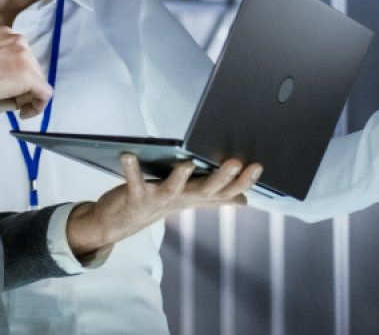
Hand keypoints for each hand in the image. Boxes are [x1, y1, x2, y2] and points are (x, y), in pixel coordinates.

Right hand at [0, 26, 52, 117]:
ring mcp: (26, 57)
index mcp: (7, 35)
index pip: (21, 62)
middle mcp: (20, 41)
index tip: (2, 92)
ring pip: (36, 84)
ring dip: (19, 100)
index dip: (14, 81)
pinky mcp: (28, 75)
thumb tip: (7, 79)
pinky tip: (22, 113)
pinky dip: (36, 107)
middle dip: (18, 92)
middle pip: (31, 73)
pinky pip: (44, 94)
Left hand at [65, 155, 262, 262]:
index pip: (226, 191)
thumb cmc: (158, 203)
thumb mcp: (189, 199)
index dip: (243, 182)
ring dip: (180, 177)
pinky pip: (133, 181)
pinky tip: (128, 155)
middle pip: (205, 191)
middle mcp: (181, 199)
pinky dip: (131, 169)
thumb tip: (244, 200)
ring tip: (187, 163)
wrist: (120, 223)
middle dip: (221, 178)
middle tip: (235, 163)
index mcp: (195, 196)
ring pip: (173, 189)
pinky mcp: (135, 196)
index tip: (257, 166)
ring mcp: (158, 200)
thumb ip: (216, 197)